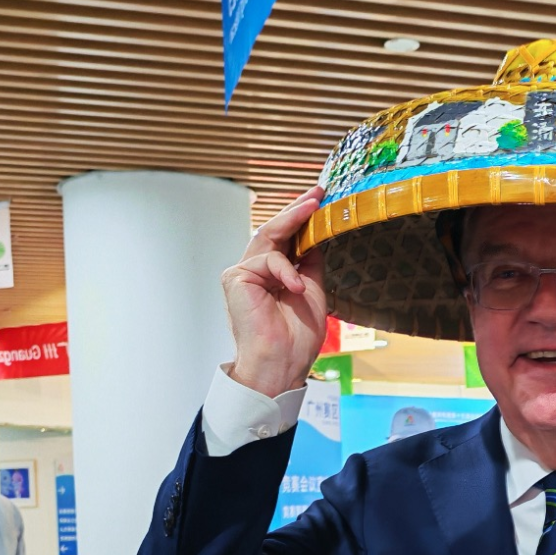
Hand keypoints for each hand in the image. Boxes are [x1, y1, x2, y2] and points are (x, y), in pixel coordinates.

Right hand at [223, 187, 327, 397]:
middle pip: (274, 232)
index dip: (301, 219)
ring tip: (314, 209)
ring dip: (293, 220)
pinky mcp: (235, 278)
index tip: (320, 200)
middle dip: (297, 209)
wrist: (282, 362)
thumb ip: (310, 263)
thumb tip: (317, 236)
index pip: (286, 240)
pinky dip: (286, 271)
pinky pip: (266, 260)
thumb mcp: (313, 290)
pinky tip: (297, 288)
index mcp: (272, 275)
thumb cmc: (297, 337)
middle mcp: (255, 271)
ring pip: (268, 237)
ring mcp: (243, 274)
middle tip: (317, 192)